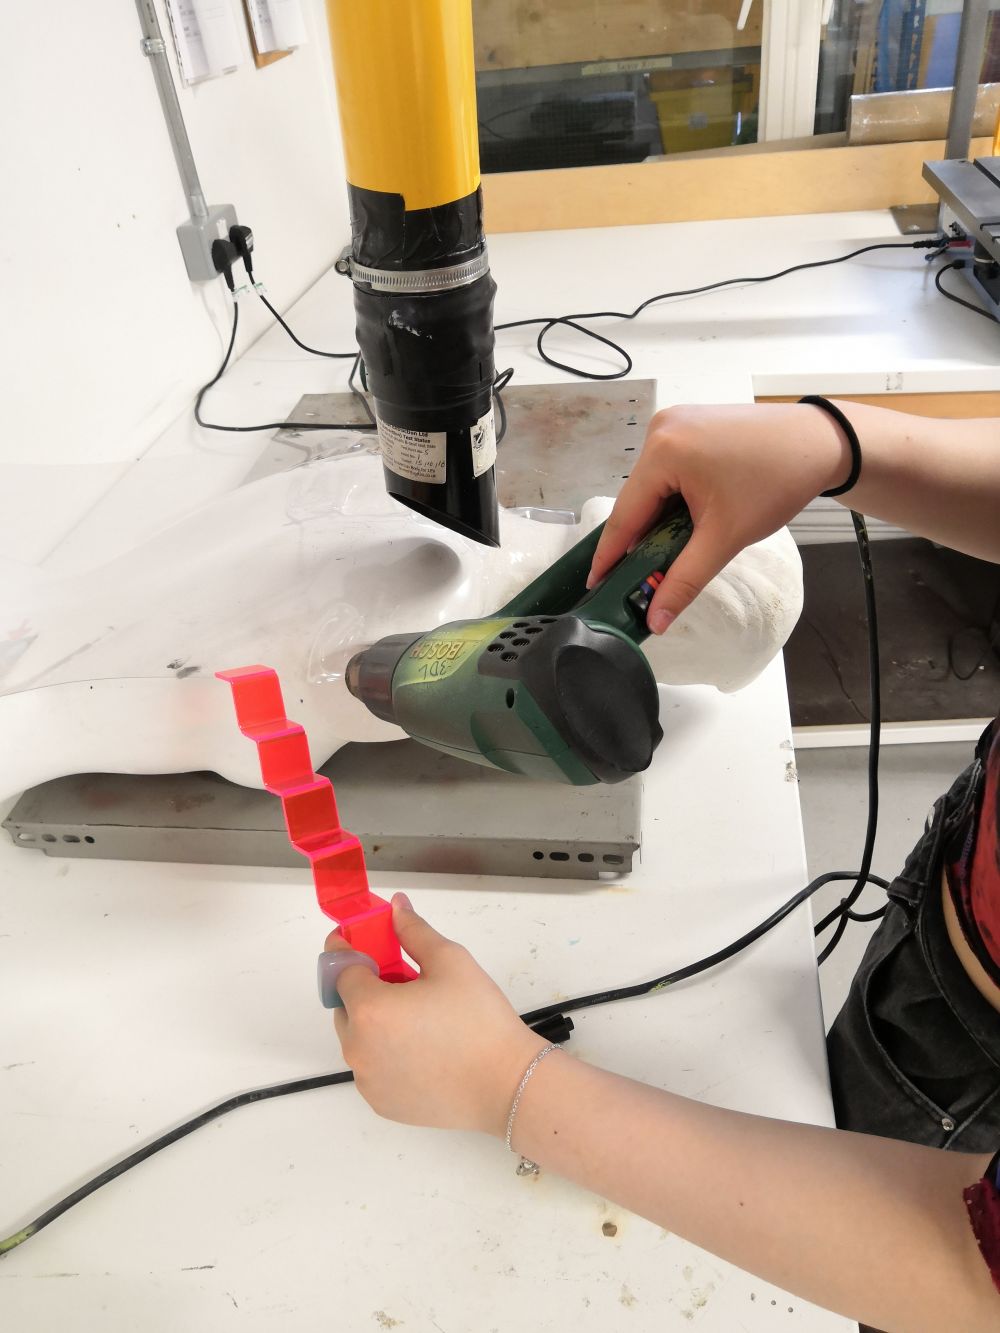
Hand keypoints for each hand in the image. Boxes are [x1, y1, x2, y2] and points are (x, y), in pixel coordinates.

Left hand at [327, 894, 545, 1135]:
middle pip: (346, 1005)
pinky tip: (420, 1047)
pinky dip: (384, 1051)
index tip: (362, 939)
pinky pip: (371, 1066)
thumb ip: (414, 930)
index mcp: (369, 1009)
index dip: (349, 949)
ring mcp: (367, 1080)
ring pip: (358, 1037)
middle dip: (365, 986)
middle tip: (403, 979)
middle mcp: (357, 1047)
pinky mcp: (381, 1103)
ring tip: (417, 1015)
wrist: (506, 1084)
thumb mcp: (450, 961)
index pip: (340, 969)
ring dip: (375, 1020)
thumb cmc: (478, 1018)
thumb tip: (395, 906)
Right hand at [588, 402, 851, 631]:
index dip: (610, 555)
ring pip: (653, 486)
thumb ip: (685, 580)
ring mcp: (675, 422)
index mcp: (663, 451)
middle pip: (638, 499)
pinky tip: (688, 519)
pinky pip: (669, 469)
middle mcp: (661, 429)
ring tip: (671, 549)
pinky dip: (673, 497)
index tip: (594, 584)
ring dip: (659, 518)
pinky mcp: (691, 423)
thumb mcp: (725, 537)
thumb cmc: (776, 482)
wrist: (821, 443)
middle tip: (639, 577)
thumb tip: (656, 618)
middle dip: (641, 538)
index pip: (625, 515)